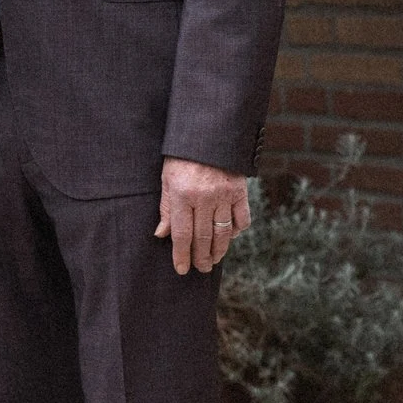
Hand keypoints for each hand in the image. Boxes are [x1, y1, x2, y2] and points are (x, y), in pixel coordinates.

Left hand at [156, 159, 248, 274]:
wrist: (209, 133)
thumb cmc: (182, 157)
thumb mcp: (167, 179)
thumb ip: (166, 208)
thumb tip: (161, 234)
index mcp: (182, 194)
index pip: (182, 234)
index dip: (181, 255)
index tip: (182, 269)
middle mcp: (204, 197)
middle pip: (203, 237)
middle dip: (201, 257)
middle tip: (201, 268)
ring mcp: (224, 194)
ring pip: (223, 232)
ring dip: (219, 250)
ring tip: (214, 260)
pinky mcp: (240, 191)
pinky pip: (241, 218)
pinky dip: (237, 231)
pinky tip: (230, 237)